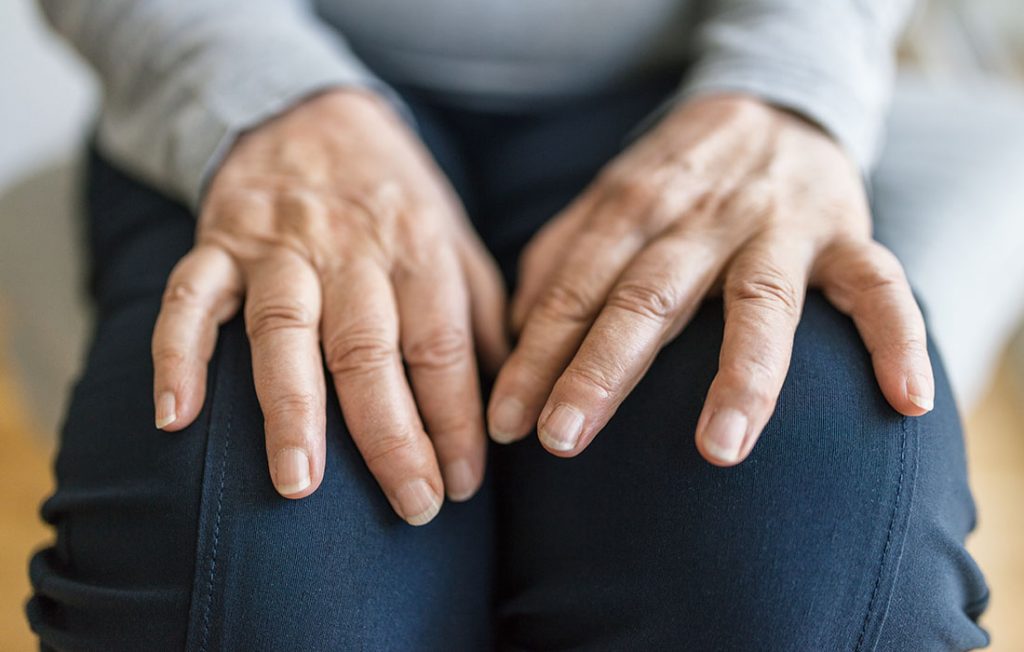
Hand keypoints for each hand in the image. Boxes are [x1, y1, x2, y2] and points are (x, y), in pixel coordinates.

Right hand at [151, 90, 507, 523]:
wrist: (310, 111)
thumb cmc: (392, 194)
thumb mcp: (454, 236)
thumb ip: (479, 311)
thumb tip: (507, 395)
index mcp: (416, 247)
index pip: (440, 346)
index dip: (456, 419)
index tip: (465, 484)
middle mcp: (349, 248)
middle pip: (368, 349)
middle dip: (391, 435)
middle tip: (412, 506)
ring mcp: (277, 246)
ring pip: (283, 329)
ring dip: (291, 408)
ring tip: (300, 484)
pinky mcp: (217, 243)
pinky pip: (188, 297)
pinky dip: (177, 354)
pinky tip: (174, 418)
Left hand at [488, 95, 931, 464]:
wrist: (773, 105)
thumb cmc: (678, 179)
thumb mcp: (608, 202)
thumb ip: (559, 260)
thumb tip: (517, 335)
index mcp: (633, 208)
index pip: (575, 289)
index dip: (536, 355)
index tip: (505, 424)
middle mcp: (702, 217)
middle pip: (647, 297)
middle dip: (601, 369)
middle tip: (561, 439)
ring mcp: (778, 226)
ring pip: (759, 302)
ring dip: (741, 375)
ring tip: (717, 449)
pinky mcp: (846, 234)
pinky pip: (879, 285)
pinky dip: (896, 337)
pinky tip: (905, 401)